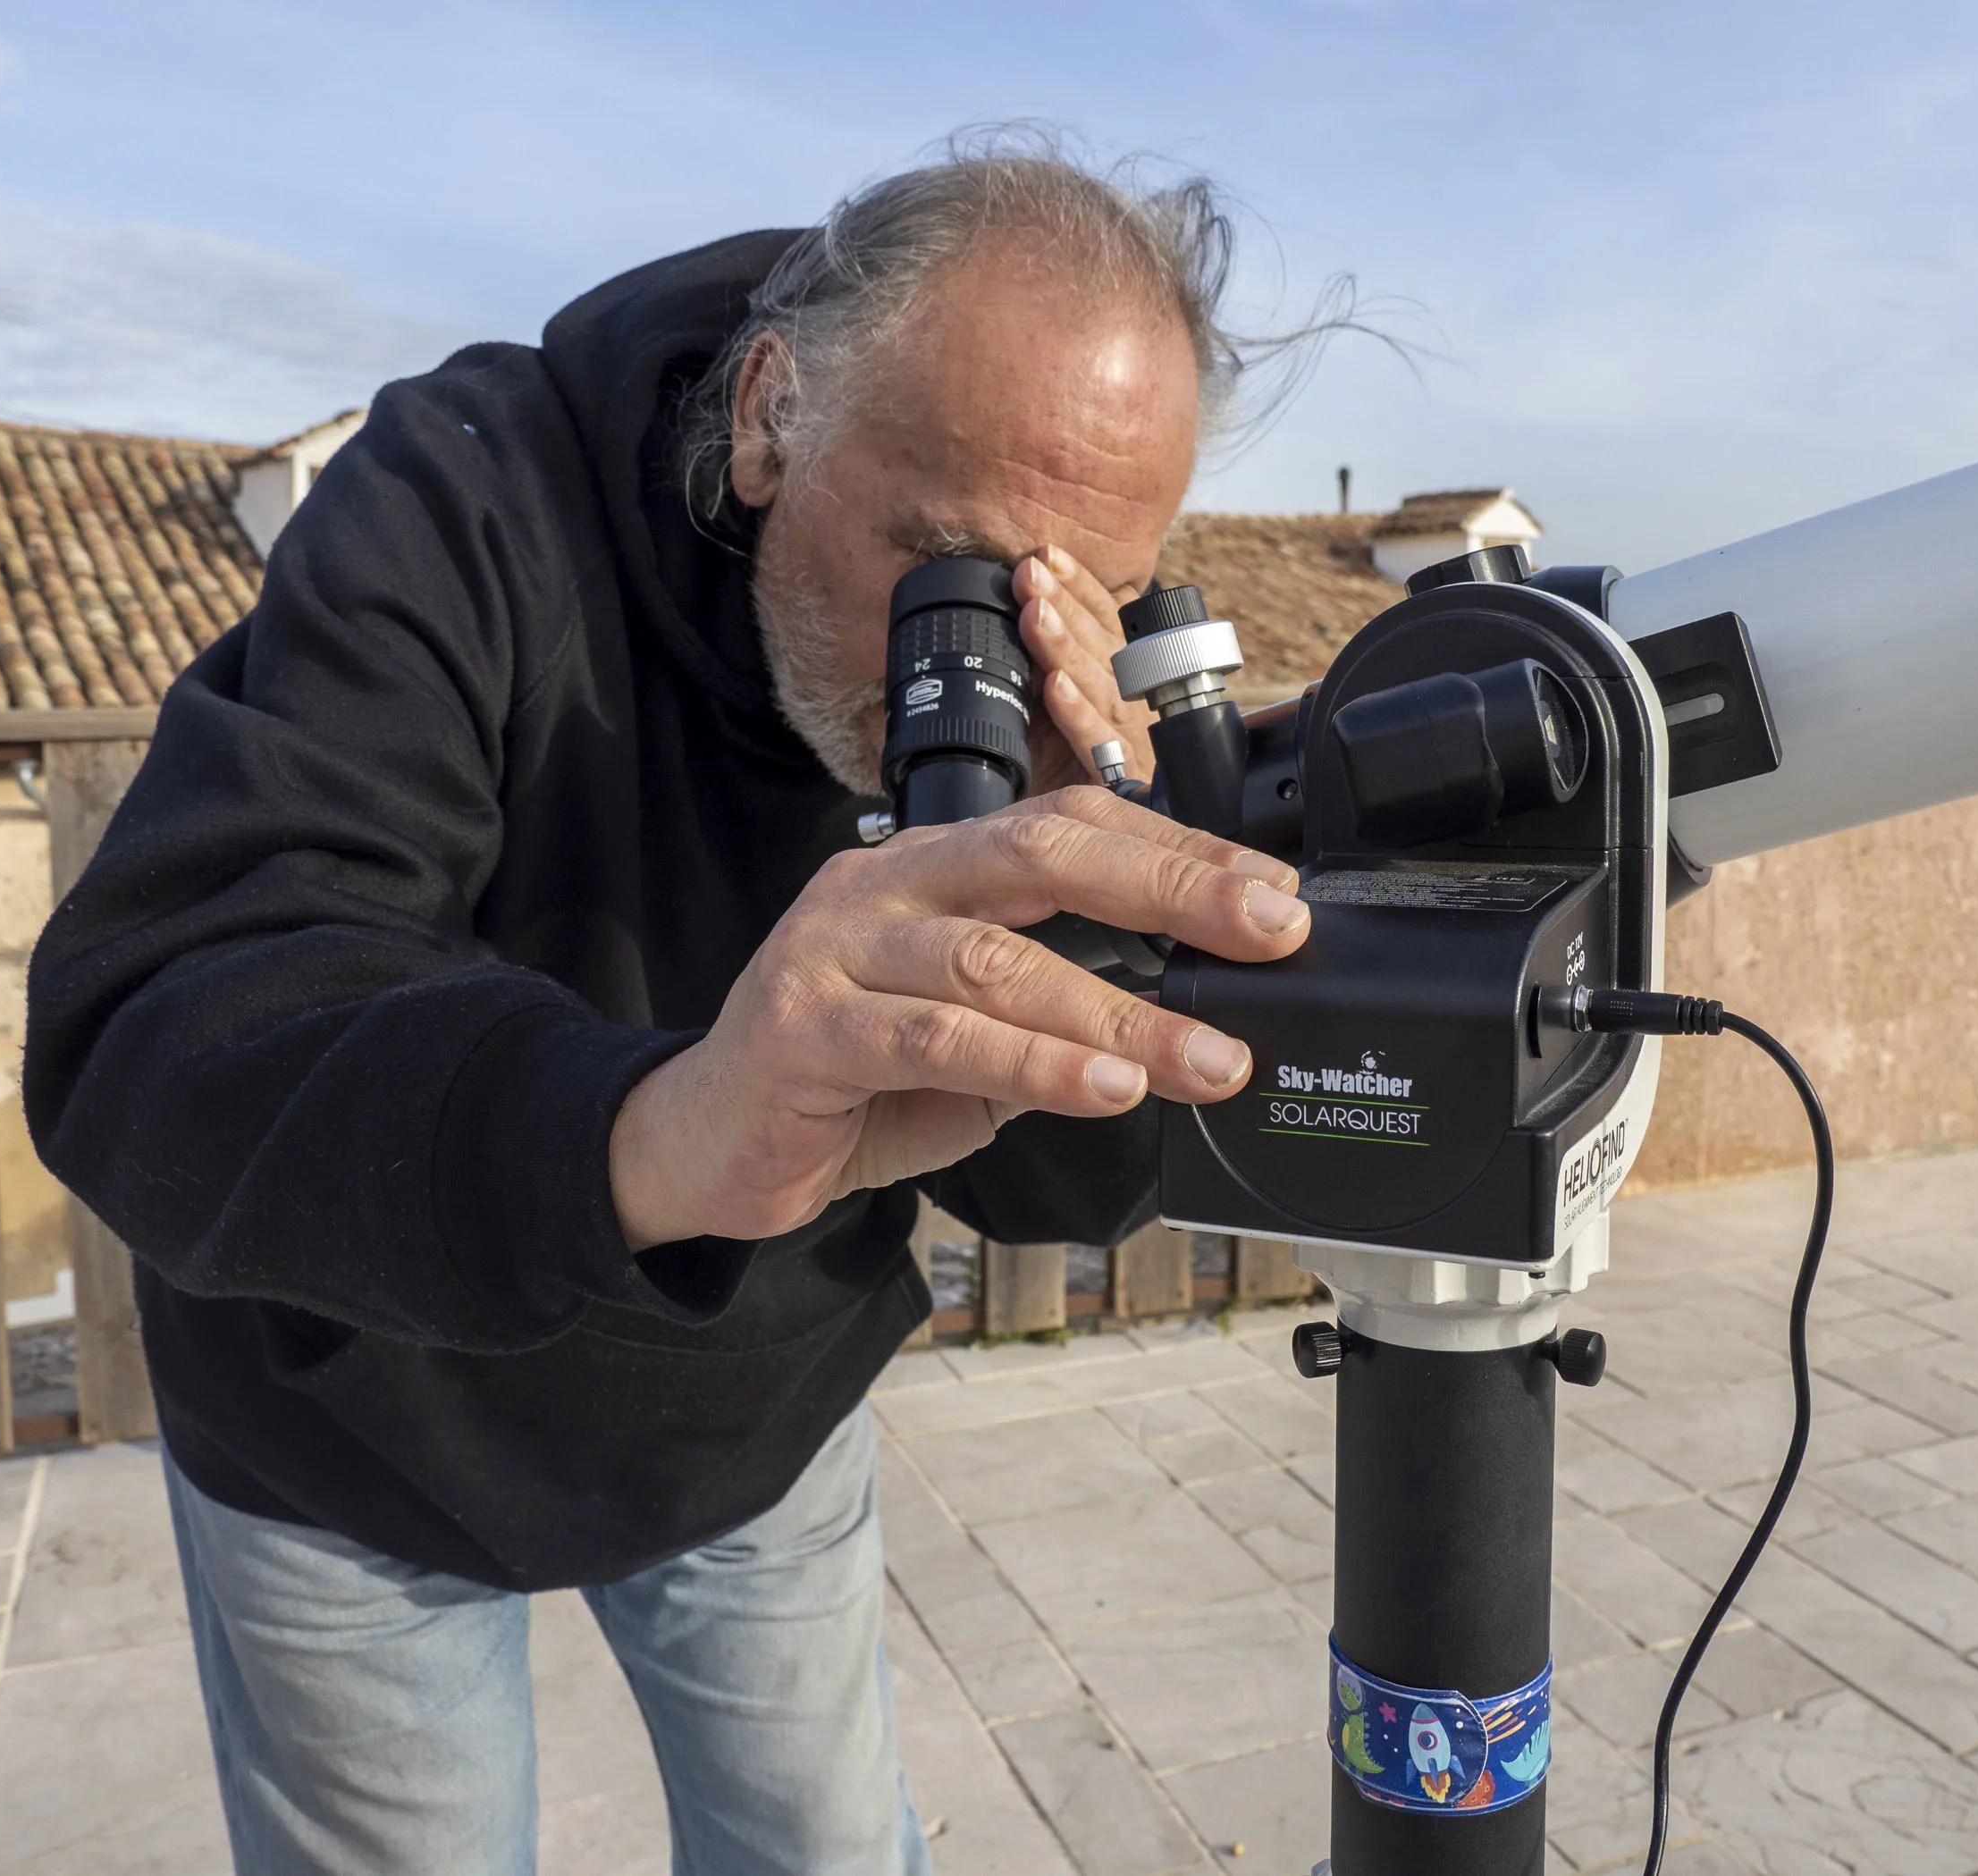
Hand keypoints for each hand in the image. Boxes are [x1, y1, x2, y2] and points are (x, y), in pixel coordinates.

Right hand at [608, 787, 1306, 1248]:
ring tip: (1205, 1057)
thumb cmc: (848, 1083)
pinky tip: (1104, 1085)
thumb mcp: (976, 1042)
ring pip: (996, 960)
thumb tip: (1198, 1021)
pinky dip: (1033, 1064)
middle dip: (1172, 886)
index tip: (1274, 896)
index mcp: (932, 866)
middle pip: (1043, 852)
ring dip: (1117, 1011)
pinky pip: (935, 1038)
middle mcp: (883, 883)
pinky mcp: (803, 1028)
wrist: (703, 1145)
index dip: (1178, 850)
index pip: (1069, 823)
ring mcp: (834, 948)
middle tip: (1271, 931)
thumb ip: (1062, 1015)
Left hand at [1017, 547, 1156, 793]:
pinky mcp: (1128, 791)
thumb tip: (1006, 627)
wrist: (1089, 866)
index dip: (1079, 588)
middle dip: (1066, 605)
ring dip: (1066, 648)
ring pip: (1103, 689)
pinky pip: (1102, 752)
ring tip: (1036, 613)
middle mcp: (1130, 714)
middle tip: (1031, 571)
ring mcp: (1132, 751)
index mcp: (1116, 690)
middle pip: (1104, 649)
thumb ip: (1037, 681)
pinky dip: (1079, 718)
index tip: (1047, 556)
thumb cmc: (1060, 793)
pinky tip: (1056, 690)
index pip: (1105, 625)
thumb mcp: (1045, 726)